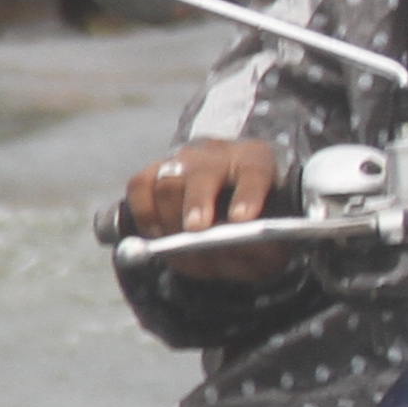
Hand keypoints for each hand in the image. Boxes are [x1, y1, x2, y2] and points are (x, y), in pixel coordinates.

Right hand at [124, 136, 289, 278]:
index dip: (248, 195)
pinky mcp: (154, 169)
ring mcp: (183, 158)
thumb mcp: (268, 246)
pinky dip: (144, 214)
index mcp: (256, 162)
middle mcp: (218, 154)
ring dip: (170, 217)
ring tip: (179, 244)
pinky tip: (159, 234)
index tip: (242, 219)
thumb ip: (257, 252)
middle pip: (202, 172)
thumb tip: (230, 250)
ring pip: (166, 180)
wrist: (227, 212)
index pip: (255, 171)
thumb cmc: (252, 229)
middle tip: (195, 229)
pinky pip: (139, 186)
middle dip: (197, 202)